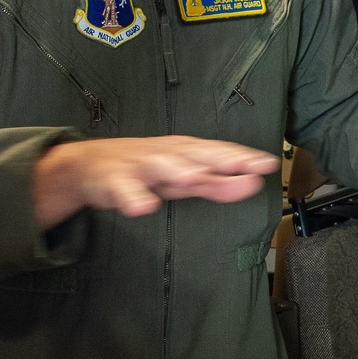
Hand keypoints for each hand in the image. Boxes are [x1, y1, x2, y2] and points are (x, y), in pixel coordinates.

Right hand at [33, 137, 278, 228]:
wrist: (90, 164)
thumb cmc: (146, 170)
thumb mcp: (184, 178)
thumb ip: (217, 183)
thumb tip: (254, 184)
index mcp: (185, 152)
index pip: (219, 152)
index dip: (242, 158)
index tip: (267, 164)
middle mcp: (166, 154)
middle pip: (196, 155)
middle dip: (220, 159)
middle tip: (244, 165)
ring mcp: (139, 165)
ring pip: (160, 166)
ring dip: (176, 170)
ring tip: (194, 178)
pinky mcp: (114, 179)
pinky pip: (123, 189)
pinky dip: (132, 196)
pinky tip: (142, 206)